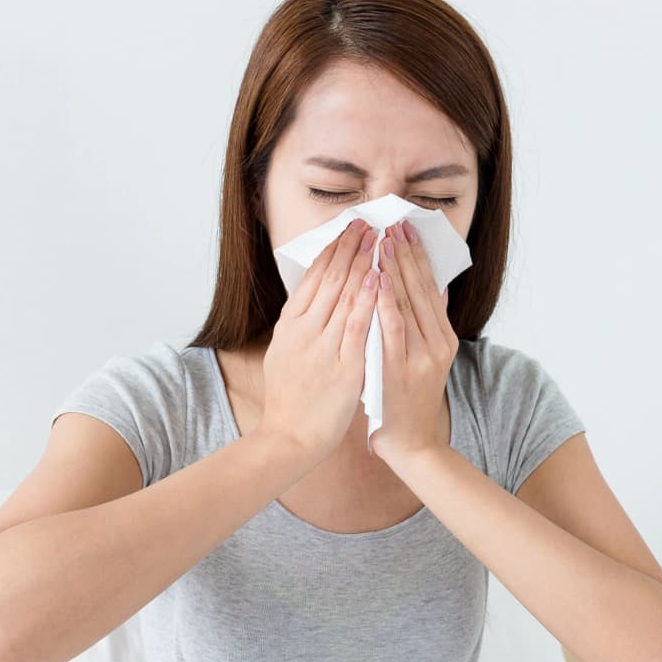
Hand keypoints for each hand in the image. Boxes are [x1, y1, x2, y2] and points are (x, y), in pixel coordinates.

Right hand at [254, 218, 379, 462]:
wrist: (290, 439)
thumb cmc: (289, 400)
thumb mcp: (283, 354)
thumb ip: (298, 327)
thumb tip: (308, 301)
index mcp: (290, 326)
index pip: (313, 278)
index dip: (332, 251)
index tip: (347, 229)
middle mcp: (304, 331)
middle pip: (330, 280)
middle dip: (350, 248)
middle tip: (367, 222)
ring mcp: (322, 348)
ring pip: (345, 296)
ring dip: (362, 263)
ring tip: (377, 238)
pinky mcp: (342, 367)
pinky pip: (357, 327)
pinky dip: (366, 300)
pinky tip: (377, 278)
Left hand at [368, 218, 456, 464]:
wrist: (411, 443)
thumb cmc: (409, 399)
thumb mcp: (427, 359)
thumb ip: (430, 324)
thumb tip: (436, 286)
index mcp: (443, 338)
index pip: (429, 288)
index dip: (417, 257)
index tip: (404, 230)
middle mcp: (437, 344)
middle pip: (420, 289)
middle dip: (406, 254)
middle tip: (394, 224)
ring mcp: (421, 356)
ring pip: (408, 303)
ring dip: (395, 270)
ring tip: (384, 241)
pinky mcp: (401, 369)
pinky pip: (392, 328)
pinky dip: (385, 302)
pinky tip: (377, 281)